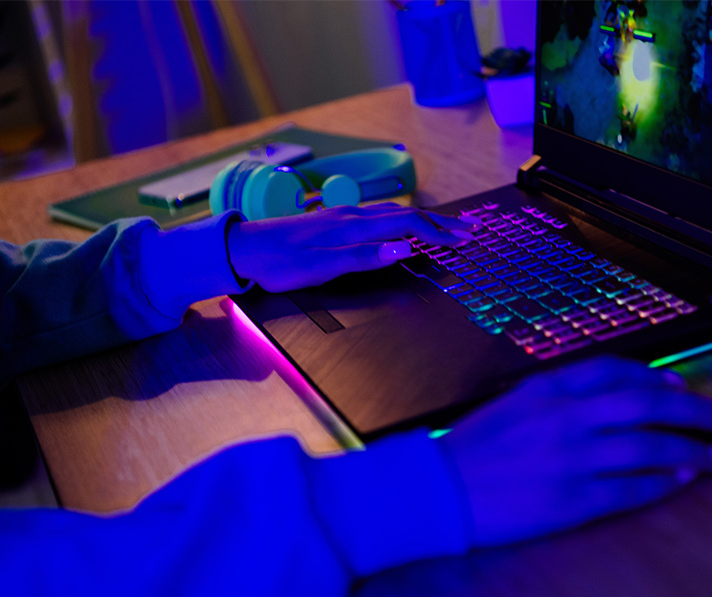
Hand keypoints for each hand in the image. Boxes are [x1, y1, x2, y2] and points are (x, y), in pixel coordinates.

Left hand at [226, 203, 476, 291]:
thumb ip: (363, 257)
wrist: (241, 248)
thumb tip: (404, 248)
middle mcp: (351, 216)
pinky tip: (407, 227)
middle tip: (470, 230)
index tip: (463, 241)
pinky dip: (404, 221)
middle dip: (440, 224)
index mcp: (352, 227)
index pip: (406, 226)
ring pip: (394, 214)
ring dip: (425, 221)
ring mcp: (344, 216)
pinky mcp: (336, 221)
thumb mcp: (320, 268)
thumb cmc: (277, 263)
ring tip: (447, 227)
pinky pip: (381, 217)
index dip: (438, 234)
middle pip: (406, 216)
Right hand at [439, 356, 711, 546]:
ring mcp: (572, 459)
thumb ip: (559, 395)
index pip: (616, 371)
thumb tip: (611, 395)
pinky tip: (681, 479)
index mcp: (548, 389)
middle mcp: (566, 418)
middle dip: (697, 410)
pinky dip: (661, 483)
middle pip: (647, 405)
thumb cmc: (471, 447)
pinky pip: (630, 489)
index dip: (658, 378)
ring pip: (648, 447)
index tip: (682, 387)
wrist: (440, 488)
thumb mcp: (513, 403)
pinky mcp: (572, 500)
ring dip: (691, 449)